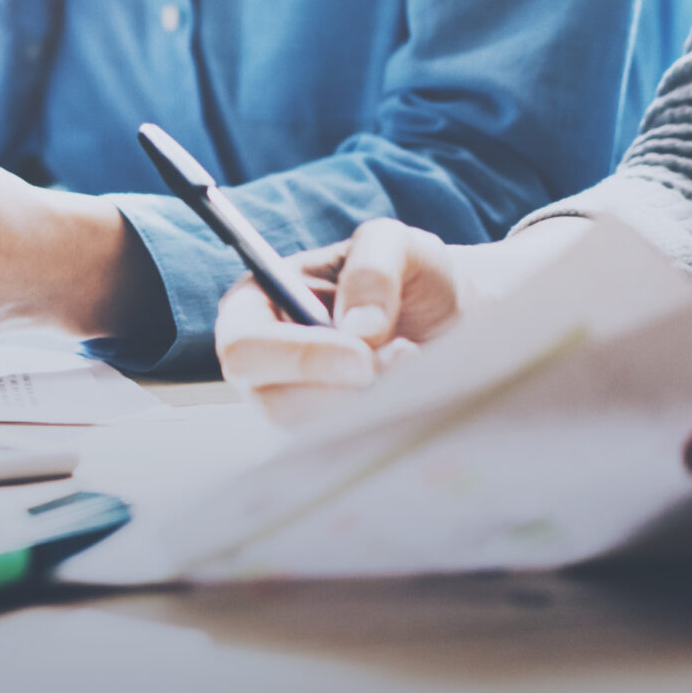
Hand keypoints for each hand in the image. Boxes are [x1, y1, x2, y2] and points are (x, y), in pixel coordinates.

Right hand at [214, 218, 582, 425]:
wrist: (448, 315)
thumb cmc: (408, 275)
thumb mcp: (394, 245)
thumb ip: (372, 269)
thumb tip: (358, 329)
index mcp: (253, 306)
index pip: (244, 347)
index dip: (299, 357)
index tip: (362, 356)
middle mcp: (262, 362)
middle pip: (272, 402)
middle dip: (341, 390)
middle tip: (402, 359)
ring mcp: (290, 403)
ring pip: (311, 432)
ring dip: (369, 405)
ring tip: (411, 365)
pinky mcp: (325, 435)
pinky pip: (343, 447)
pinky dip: (381, 424)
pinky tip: (407, 393)